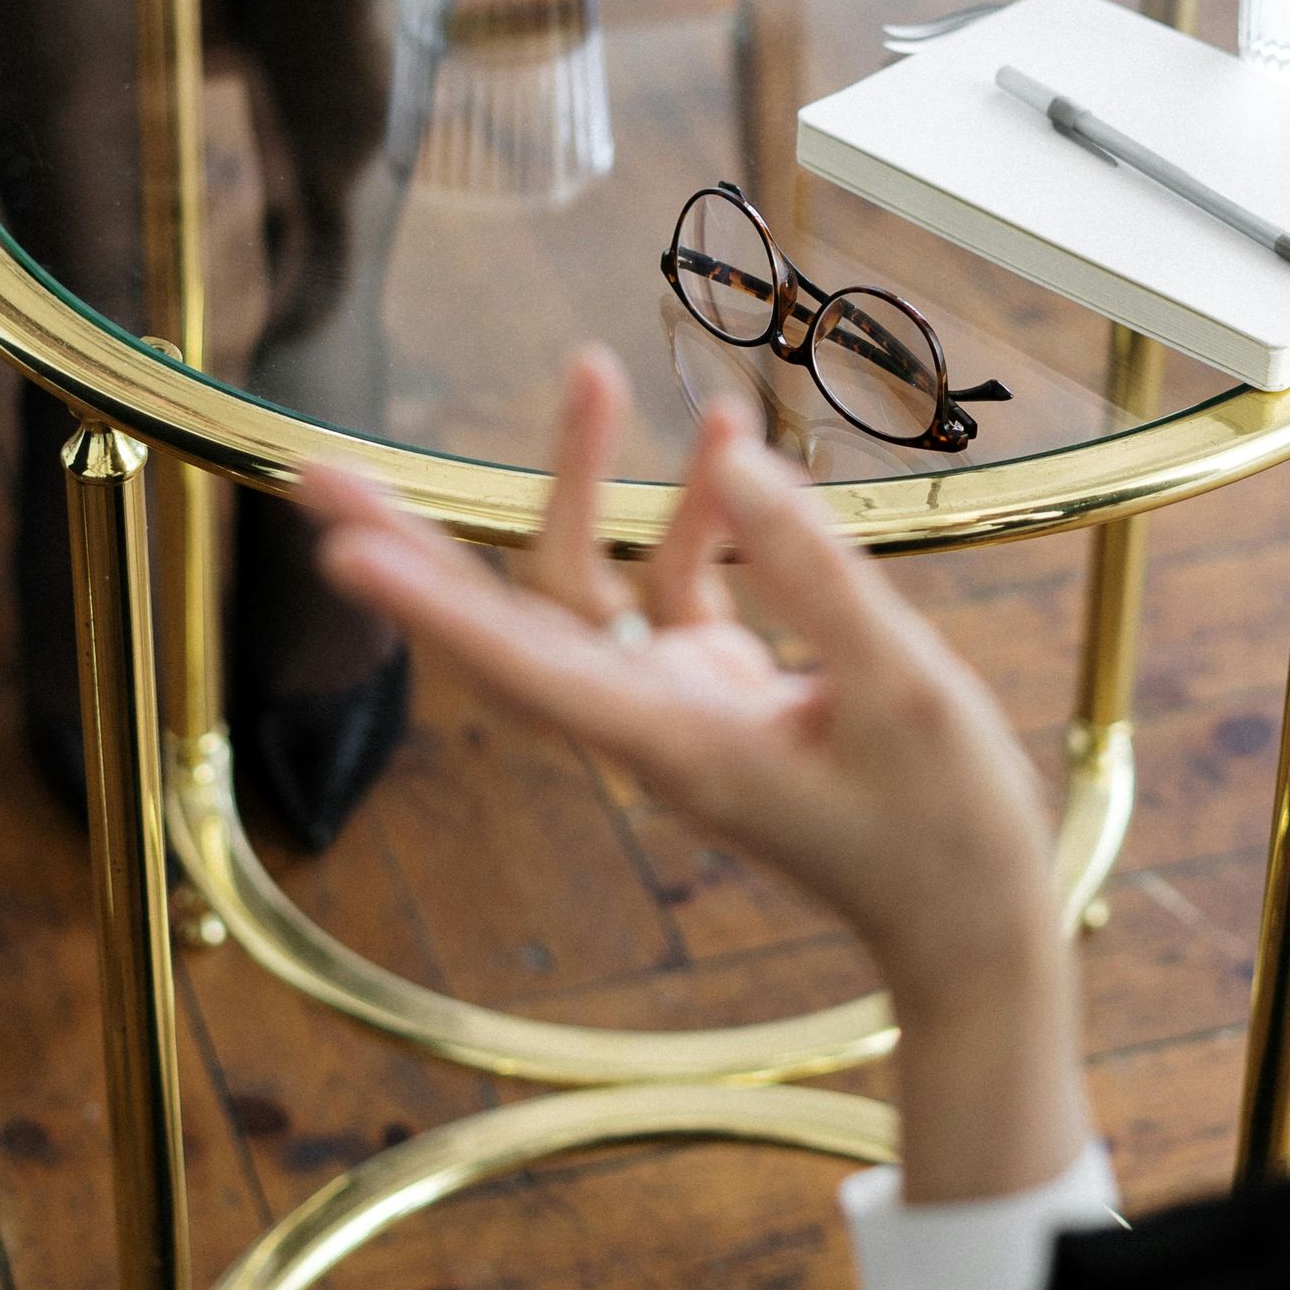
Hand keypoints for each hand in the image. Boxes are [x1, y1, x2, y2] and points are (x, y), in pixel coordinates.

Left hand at [303, 348, 1089, 1201]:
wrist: (971, 922)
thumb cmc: (940, 826)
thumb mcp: (901, 688)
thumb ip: (816, 572)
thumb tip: (736, 464)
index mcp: (673, 743)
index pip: (524, 663)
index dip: (430, 605)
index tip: (340, 551)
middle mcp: (649, 724)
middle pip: (506, 621)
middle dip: (417, 544)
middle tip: (318, 471)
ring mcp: (679, 703)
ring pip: (587, 585)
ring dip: (585, 482)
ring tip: (592, 367)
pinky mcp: (720, 689)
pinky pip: (675, 584)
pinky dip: (695, 512)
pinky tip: (726, 436)